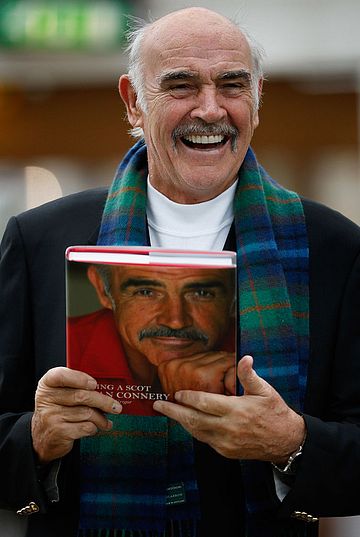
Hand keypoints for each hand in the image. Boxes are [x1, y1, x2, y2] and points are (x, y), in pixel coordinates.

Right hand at [31, 367, 121, 463]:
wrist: (42, 437)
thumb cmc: (58, 410)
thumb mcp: (60, 394)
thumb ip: (76, 386)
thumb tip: (106, 388)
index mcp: (47, 384)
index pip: (61, 375)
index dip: (80, 378)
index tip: (94, 384)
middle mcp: (46, 399)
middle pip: (81, 396)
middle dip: (103, 401)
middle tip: (116, 407)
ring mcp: (51, 416)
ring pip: (87, 413)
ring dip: (101, 418)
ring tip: (105, 421)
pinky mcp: (58, 432)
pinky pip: (85, 427)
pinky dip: (93, 428)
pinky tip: (94, 428)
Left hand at [153, 355, 305, 461]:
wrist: (286, 441)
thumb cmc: (275, 413)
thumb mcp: (265, 390)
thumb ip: (249, 375)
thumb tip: (244, 358)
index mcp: (236, 410)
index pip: (205, 403)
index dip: (188, 398)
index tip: (177, 393)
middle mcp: (228, 428)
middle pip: (194, 420)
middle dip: (173, 411)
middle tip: (158, 404)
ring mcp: (226, 442)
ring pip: (196, 432)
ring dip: (181, 422)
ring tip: (167, 412)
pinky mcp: (226, 451)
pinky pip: (205, 440)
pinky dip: (194, 430)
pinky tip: (187, 422)